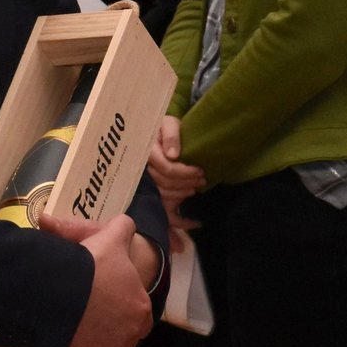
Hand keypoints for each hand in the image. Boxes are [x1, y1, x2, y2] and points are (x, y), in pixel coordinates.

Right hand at [41, 212, 152, 346]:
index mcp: (141, 308)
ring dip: (96, 346)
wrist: (67, 288)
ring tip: (77, 332)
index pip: (140, 315)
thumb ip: (122, 228)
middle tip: (89, 317)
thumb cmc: (95, 264)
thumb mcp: (112, 237)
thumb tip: (124, 222)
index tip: (108, 302)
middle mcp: (130, 334)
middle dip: (110, 330)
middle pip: (123, 337)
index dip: (125, 309)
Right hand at [147, 114, 206, 230]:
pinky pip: (164, 214)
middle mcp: (143, 172)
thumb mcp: (169, 123)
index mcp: (146, 154)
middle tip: (202, 180)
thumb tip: (173, 155)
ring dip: (183, 195)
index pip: (167, 169)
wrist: (158, 134)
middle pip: (166, 185)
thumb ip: (171, 135)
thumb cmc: (165, 127)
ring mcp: (146, 186)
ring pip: (165, 198)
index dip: (185, 172)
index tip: (200, 170)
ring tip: (196, 189)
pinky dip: (181, 222)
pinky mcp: (154, 196)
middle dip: (187, 183)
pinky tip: (196, 223)